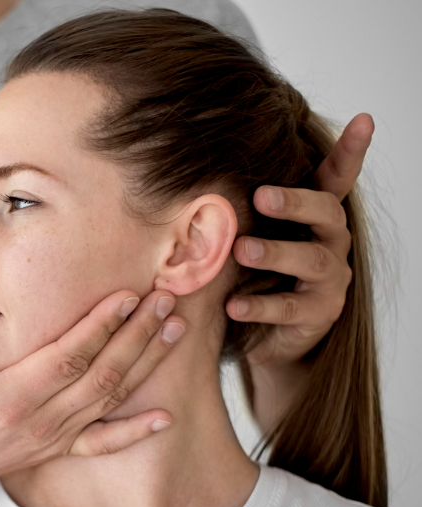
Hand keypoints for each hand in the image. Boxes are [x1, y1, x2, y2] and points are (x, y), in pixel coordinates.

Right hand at [0, 290, 185, 506]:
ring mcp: (50, 437)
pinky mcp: (55, 450)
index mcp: (9, 398)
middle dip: (136, 336)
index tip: (127, 297)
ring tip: (174, 329)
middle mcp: (38, 420)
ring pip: (108, 398)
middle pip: (98, 374)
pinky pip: (101, 443)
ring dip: (145, 364)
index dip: (98, 328)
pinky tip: (165, 416)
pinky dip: (134, 431)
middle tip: (166, 299)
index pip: (65, 358)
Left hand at [226, 113, 372, 367]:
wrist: (266, 337)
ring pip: (312, 260)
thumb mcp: (249, 236)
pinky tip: (233, 304)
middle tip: (262, 195)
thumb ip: (236, 210)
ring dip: (275, 252)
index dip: (351, 151)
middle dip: (296, 202)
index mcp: (315, 218)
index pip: (336, 179)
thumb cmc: (254, 274)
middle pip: (327, 213)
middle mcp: (330, 243)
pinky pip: (290, 307)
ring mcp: (329, 280)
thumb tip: (193, 173)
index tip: (363, 119)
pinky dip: (259, 305)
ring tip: (242, 250)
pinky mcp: (319, 314)